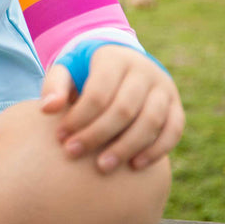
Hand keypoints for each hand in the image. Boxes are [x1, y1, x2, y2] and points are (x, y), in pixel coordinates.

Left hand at [39, 44, 184, 173]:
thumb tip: (48, 109)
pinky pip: (173, 130)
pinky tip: (134, 165)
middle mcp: (143, 70)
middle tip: (74, 153)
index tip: (60, 137)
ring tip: (102, 166)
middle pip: (123, 109)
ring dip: (126, 147)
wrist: (122, 64)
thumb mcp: (67, 69)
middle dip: (97, 135)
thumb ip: (54, 86)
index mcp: (114, 58)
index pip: (98, 93)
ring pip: (150, 121)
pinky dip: (156, 150)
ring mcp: (163, 87)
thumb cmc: (87, 72)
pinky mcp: (176, 105)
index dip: (79, 118)